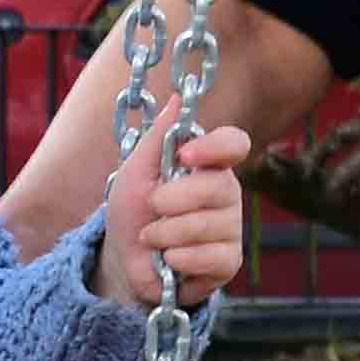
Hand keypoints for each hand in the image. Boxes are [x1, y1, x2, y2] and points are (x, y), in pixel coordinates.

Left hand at [93, 121, 255, 308]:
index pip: (234, 144)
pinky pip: (212, 257)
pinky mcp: (228, 261)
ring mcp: (230, 228)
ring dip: (167, 233)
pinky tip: (169, 260)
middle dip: (174, 199)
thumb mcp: (136, 170)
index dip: (215, 146)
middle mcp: (226, 193)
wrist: (124, 259)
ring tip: (152, 238)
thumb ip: (159, 137)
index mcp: (208, 165)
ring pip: (209, 225)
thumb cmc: (133, 210)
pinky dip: (179, 258)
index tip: (184, 155)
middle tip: (152, 206)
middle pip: (219, 186)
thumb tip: (177, 99)